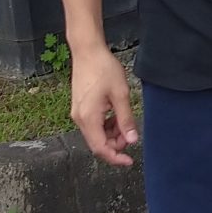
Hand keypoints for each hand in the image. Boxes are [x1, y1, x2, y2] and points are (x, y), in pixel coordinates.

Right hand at [70, 44, 139, 166]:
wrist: (87, 51)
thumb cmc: (103, 69)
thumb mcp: (121, 94)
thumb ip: (126, 120)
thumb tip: (132, 140)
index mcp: (88, 118)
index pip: (101, 149)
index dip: (115, 158)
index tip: (129, 161)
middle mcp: (80, 119)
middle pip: (98, 144)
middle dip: (116, 144)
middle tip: (131, 132)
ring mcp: (78, 113)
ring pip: (96, 134)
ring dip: (112, 134)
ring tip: (125, 120)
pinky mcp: (80, 108)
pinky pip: (93, 125)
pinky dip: (106, 125)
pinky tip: (116, 114)